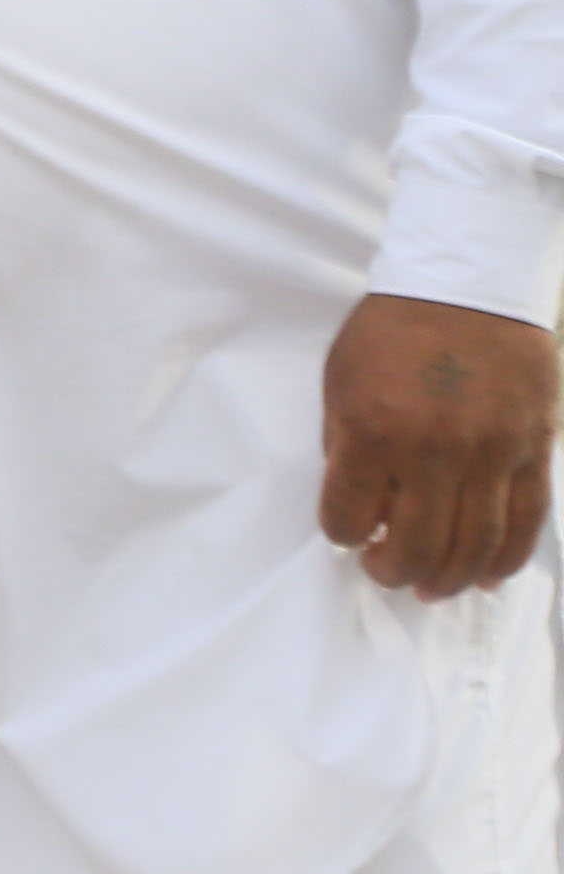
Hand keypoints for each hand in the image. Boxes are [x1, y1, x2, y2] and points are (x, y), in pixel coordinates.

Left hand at [318, 292, 555, 596]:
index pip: (349, 519)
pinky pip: (526, 521)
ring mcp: (493, 451)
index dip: (343, 535)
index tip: (348, 531)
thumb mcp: (340, 383)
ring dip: (449, 579)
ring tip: (430, 588)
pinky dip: (507, 560)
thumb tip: (363, 508)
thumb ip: (346, 448)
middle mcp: (435, 449)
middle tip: (385, 570)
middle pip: (417, 547)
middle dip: (394, 572)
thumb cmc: (392, 332)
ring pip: (476, 545)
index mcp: (374, 432)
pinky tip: (486, 577)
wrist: (468, 285)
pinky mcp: (534, 447)